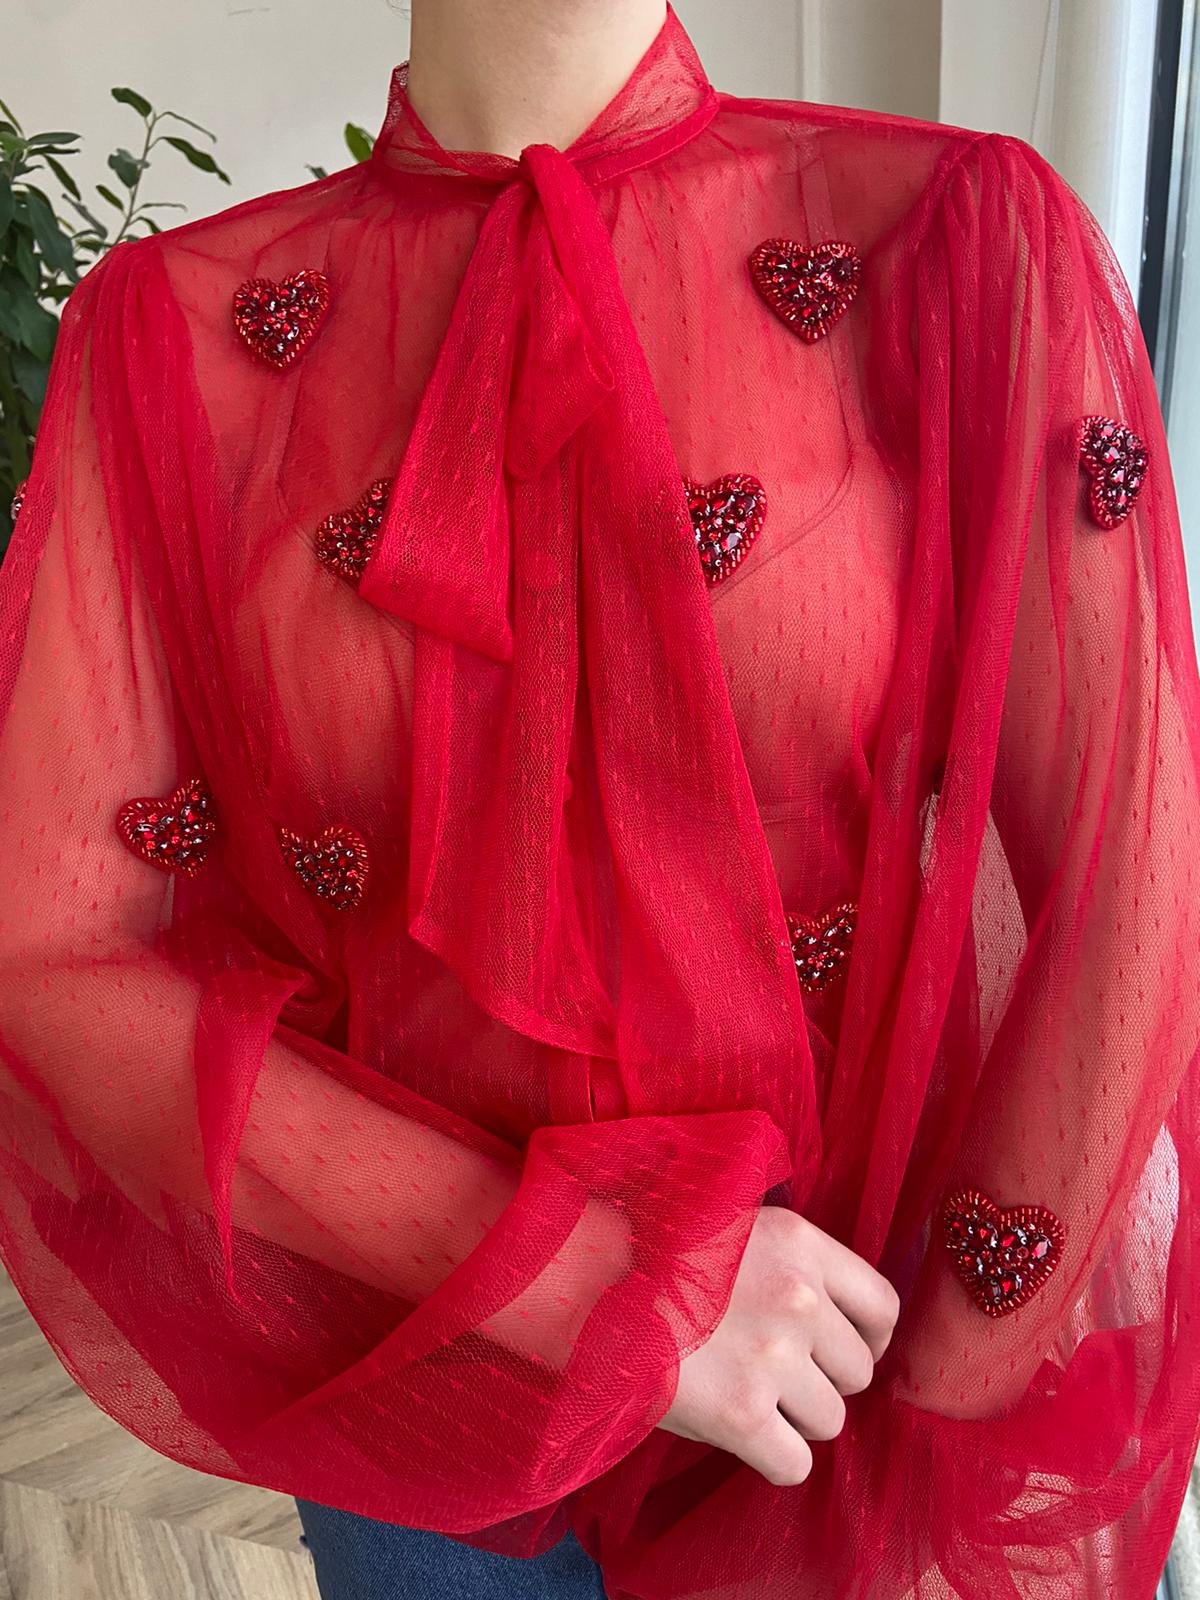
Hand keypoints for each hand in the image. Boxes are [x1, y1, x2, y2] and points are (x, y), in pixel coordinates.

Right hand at [657, 1205, 899, 1483]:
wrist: (582, 1283)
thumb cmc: (650, 1252)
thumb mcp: (734, 1227)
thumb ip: (790, 1262)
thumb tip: (831, 1316)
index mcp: (801, 1245)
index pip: (883, 1305)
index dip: (869, 1337)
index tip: (841, 1350)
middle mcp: (799, 1299)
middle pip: (859, 1371)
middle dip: (823, 1379)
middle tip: (774, 1373)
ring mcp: (773, 1358)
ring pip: (831, 1420)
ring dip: (795, 1419)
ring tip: (748, 1397)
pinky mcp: (741, 1416)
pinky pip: (794, 1464)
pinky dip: (772, 1458)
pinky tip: (740, 1434)